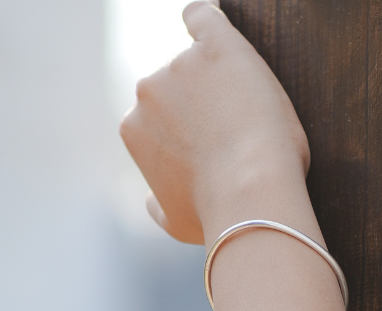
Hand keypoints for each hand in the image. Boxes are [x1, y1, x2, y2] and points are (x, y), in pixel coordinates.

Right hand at [120, 3, 309, 245]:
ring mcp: (180, 64)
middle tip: (232, 127)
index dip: (185, 129)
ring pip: (199, 59)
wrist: (248, 189)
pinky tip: (205, 19)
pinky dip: (204, 17)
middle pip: (175, 85)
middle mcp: (147, 91)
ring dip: (218, 74)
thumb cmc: (213, 212)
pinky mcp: (215, 44)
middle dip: (199, 100)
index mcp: (133, 129)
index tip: (207, 143)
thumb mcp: (172, 220)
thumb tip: (150, 197)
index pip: (157, 115)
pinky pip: (204, 17)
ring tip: (248, 107)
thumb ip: (156, 203)